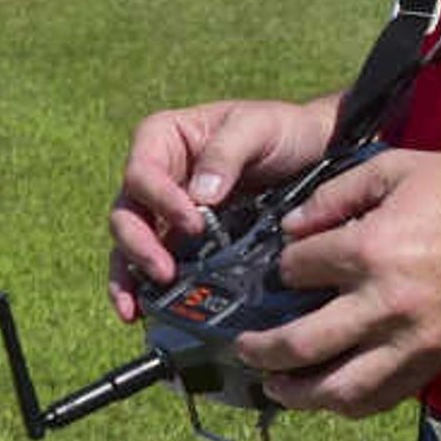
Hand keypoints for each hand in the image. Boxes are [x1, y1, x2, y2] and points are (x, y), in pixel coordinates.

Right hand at [108, 94, 344, 317]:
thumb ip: (226, 153)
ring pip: (128, 244)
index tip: (193, 224)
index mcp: (163, 139)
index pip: (142, 172)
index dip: (159, 200)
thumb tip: (200, 196)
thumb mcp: (258, 128)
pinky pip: (149, 265)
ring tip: (134, 307)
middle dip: (138, 246)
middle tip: (165, 272)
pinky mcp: (179, 242)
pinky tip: (138, 313)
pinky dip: (140, 289)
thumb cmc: (282, 131)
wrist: (314, 156)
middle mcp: (156, 176)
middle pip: (127, 213)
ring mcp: (164, 212)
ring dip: (129, 276)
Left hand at [226, 149, 440, 418]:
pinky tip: (329, 396)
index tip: (284, 266)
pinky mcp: (433, 362)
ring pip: (337, 390)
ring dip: (297, 393)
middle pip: (299, 344)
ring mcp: (410, 341)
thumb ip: (335, 193)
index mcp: (370, 250)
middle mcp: (384, 304)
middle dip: (260, 349)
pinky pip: (380, 399)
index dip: (282, 267)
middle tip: (243, 346)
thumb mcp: (396, 168)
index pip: (296, 270)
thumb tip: (292, 227)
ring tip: (276, 386)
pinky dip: (348, 404)